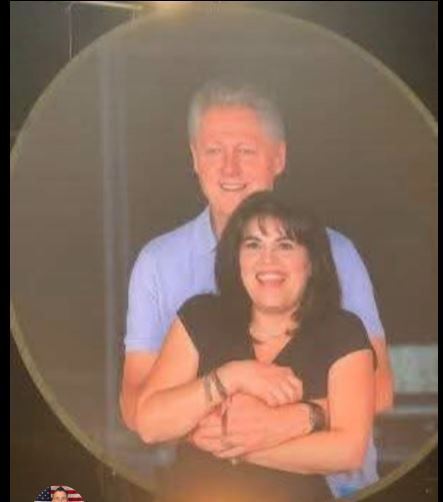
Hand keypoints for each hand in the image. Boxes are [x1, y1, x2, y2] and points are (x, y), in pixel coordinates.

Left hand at [189, 394, 312, 458]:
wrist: (285, 422)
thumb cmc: (268, 406)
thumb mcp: (248, 396)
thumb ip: (231, 397)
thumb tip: (218, 399)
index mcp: (231, 414)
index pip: (207, 419)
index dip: (197, 420)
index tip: (192, 418)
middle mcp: (233, 430)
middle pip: (207, 435)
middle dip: (196, 434)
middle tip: (189, 432)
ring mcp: (239, 441)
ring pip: (215, 446)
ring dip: (204, 444)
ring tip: (196, 442)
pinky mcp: (245, 449)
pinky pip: (227, 454)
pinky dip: (218, 452)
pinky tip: (213, 450)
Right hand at [218, 360, 302, 406]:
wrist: (240, 372)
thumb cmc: (253, 370)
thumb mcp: (271, 367)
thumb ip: (281, 371)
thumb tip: (291, 378)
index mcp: (283, 371)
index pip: (298, 384)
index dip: (297, 393)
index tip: (294, 398)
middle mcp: (280, 377)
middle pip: (293, 394)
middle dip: (290, 401)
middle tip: (283, 403)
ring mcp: (273, 384)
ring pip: (285, 400)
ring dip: (280, 403)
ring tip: (273, 401)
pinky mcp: (265, 390)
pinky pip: (274, 403)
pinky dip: (271, 404)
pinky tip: (267, 401)